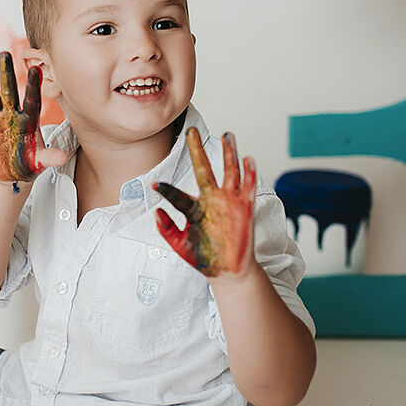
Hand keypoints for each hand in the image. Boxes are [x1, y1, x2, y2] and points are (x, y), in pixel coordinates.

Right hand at [0, 52, 63, 185]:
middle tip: (6, 53)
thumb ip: (49, 158)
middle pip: (9, 91)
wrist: (9, 173)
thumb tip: (62, 158)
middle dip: (7, 73)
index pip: (32, 100)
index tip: (36, 69)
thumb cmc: (27, 165)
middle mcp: (12, 116)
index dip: (34, 85)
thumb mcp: (39, 163)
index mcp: (29, 122)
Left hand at [153, 128, 256, 278]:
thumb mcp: (179, 245)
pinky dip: (249, 173)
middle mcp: (211, 202)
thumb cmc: (205, 258)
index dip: (167, 191)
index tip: (155, 185)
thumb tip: (156, 211)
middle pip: (204, 170)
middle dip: (197, 151)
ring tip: (227, 135)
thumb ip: (166, 229)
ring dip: (229, 153)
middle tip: (191, 132)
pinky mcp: (244, 210)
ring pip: (229, 172)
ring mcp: (229, 204)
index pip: (178, 195)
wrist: (228, 273)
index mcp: (194, 210)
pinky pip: (247, 188)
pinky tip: (248, 159)